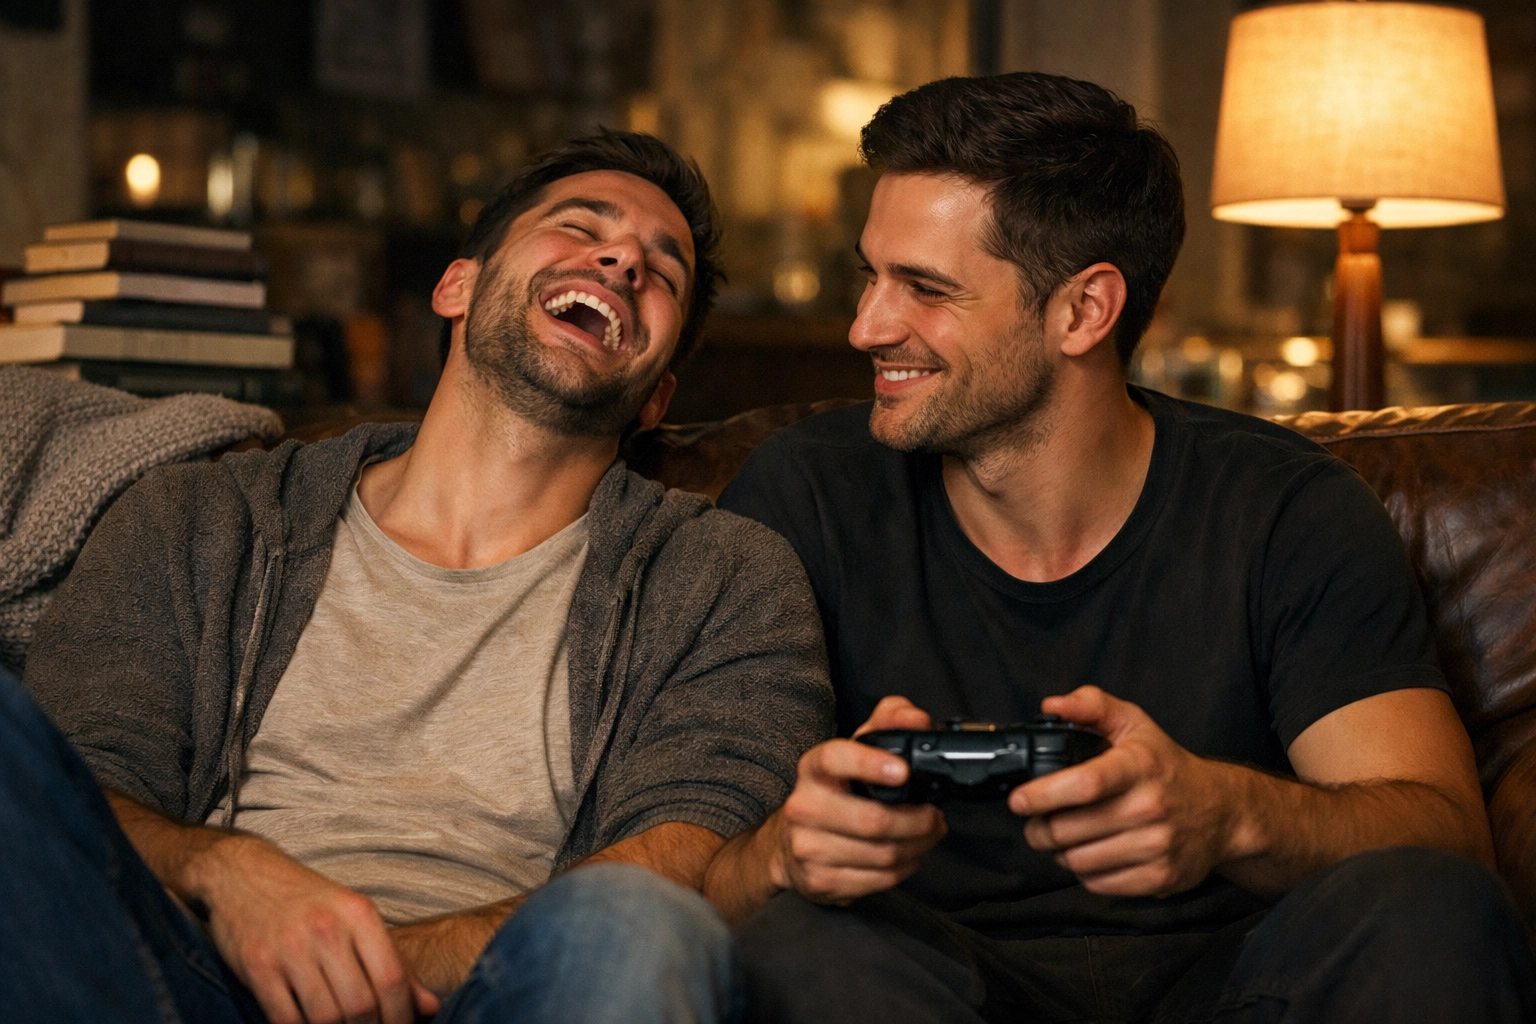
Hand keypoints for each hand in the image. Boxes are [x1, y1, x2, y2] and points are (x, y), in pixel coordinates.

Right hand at [196, 834, 439, 1023]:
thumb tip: (430, 1007)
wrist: (243, 874)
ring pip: (325, 1017)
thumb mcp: (356, 918)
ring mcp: (289, 948)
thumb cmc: (309, 901)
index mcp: (359, 913)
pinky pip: (286, 1019)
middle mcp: (326, 928)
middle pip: (361, 1004)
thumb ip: (394, 963)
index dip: (401, 1016)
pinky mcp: (257, 966)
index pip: (392, 979)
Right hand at [767, 696, 947, 903]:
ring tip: (926, 835)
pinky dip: (904, 868)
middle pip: (873, 820)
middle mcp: (804, 807)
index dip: (870, 763)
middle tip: (934, 817)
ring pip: (883, 854)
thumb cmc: (834, 793)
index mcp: (814, 769)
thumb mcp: (857, 751)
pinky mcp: (820, 880)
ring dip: (918, 846)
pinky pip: (879, 879)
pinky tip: (907, 856)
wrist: (790, 844)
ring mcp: (808, 847)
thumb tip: (916, 719)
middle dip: (917, 821)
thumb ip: (888, 723)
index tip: (903, 770)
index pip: (835, 759)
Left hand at [1008, 685, 1239, 897]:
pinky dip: (1084, 873)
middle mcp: (1151, 806)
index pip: (1085, 784)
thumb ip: (1091, 705)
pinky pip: (1099, 884)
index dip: (1043, 795)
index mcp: (1140, 765)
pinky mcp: (1161, 878)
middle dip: (1039, 829)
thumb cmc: (1166, 765)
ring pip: (1079, 862)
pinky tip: (1089, 853)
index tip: (1018, 800)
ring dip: (1058, 853)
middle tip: (1036, 822)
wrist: (1222, 811)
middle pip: (1071, 830)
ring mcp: (1158, 846)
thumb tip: (1052, 705)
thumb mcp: (1133, 724)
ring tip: (1062, 838)